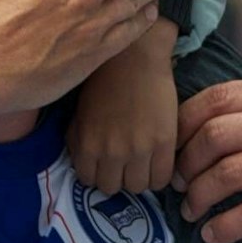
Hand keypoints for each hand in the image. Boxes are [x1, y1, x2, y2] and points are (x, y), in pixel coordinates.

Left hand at [69, 17, 178, 193]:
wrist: (135, 54)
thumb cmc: (104, 77)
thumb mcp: (80, 109)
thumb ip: (77, 138)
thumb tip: (81, 160)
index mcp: (87, 143)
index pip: (88, 181)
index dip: (96, 173)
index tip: (103, 164)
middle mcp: (111, 152)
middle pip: (112, 188)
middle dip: (116, 177)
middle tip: (122, 163)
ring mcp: (139, 149)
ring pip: (137, 188)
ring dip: (137, 177)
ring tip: (141, 162)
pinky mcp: (164, 143)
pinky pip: (161, 179)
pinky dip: (158, 175)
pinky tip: (156, 161)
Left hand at [174, 73, 241, 242]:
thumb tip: (222, 70)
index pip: (217, 98)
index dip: (183, 122)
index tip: (172, 145)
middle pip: (215, 135)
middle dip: (185, 162)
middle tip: (176, 181)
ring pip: (228, 173)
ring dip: (199, 196)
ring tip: (190, 209)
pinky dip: (225, 226)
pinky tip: (213, 233)